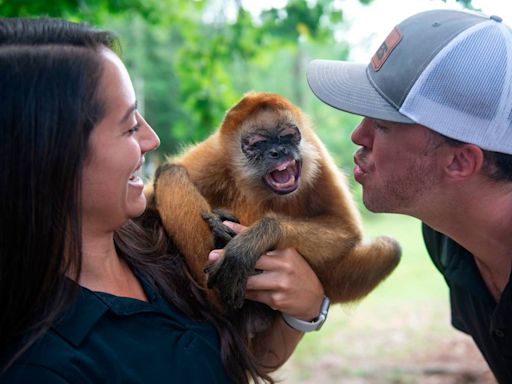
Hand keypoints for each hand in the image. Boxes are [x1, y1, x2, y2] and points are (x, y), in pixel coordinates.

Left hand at [208, 222, 324, 320]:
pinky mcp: (277, 299)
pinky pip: (252, 295)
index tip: (219, 239)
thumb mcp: (284, 254)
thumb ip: (260, 242)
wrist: (313, 300)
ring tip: (224, 278)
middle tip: (210, 259)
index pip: (257, 245)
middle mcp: (284, 265)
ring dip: (235, 281)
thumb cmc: (296, 272)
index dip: (236, 242)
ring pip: (248, 281)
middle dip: (229, 262)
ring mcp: (281, 283)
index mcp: (285, 251)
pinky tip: (239, 291)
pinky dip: (244, 293)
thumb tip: (228, 225)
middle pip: (249, 262)